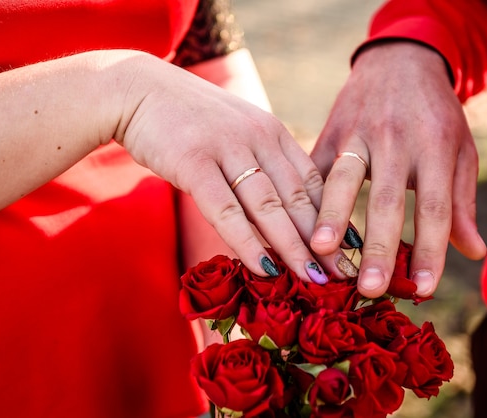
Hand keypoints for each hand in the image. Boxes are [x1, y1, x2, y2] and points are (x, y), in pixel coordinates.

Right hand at [0, 49, 351, 282]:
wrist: (137, 89)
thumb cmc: (189, 120)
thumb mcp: (235, 133)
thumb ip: (260, 163)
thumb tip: (281, 208)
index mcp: (272, 132)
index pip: (313, 181)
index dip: (333, 216)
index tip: (349, 248)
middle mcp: (257, 137)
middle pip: (298, 197)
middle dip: (323, 240)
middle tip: (344, 274)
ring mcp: (227, 148)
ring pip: (269, 206)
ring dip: (294, 247)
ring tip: (314, 280)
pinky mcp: (194, 161)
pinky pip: (227, 210)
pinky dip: (248, 242)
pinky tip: (265, 268)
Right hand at [310, 42, 486, 297]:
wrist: (400, 62)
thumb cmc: (436, 115)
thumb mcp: (460, 150)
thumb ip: (462, 201)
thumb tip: (473, 252)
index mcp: (435, 147)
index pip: (434, 207)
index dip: (430, 250)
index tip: (424, 289)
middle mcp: (396, 140)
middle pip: (386, 200)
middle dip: (377, 247)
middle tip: (369, 288)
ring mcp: (358, 133)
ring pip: (342, 179)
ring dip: (331, 216)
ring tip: (321, 251)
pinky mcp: (331, 131)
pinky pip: (316, 167)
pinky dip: (307, 197)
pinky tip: (297, 226)